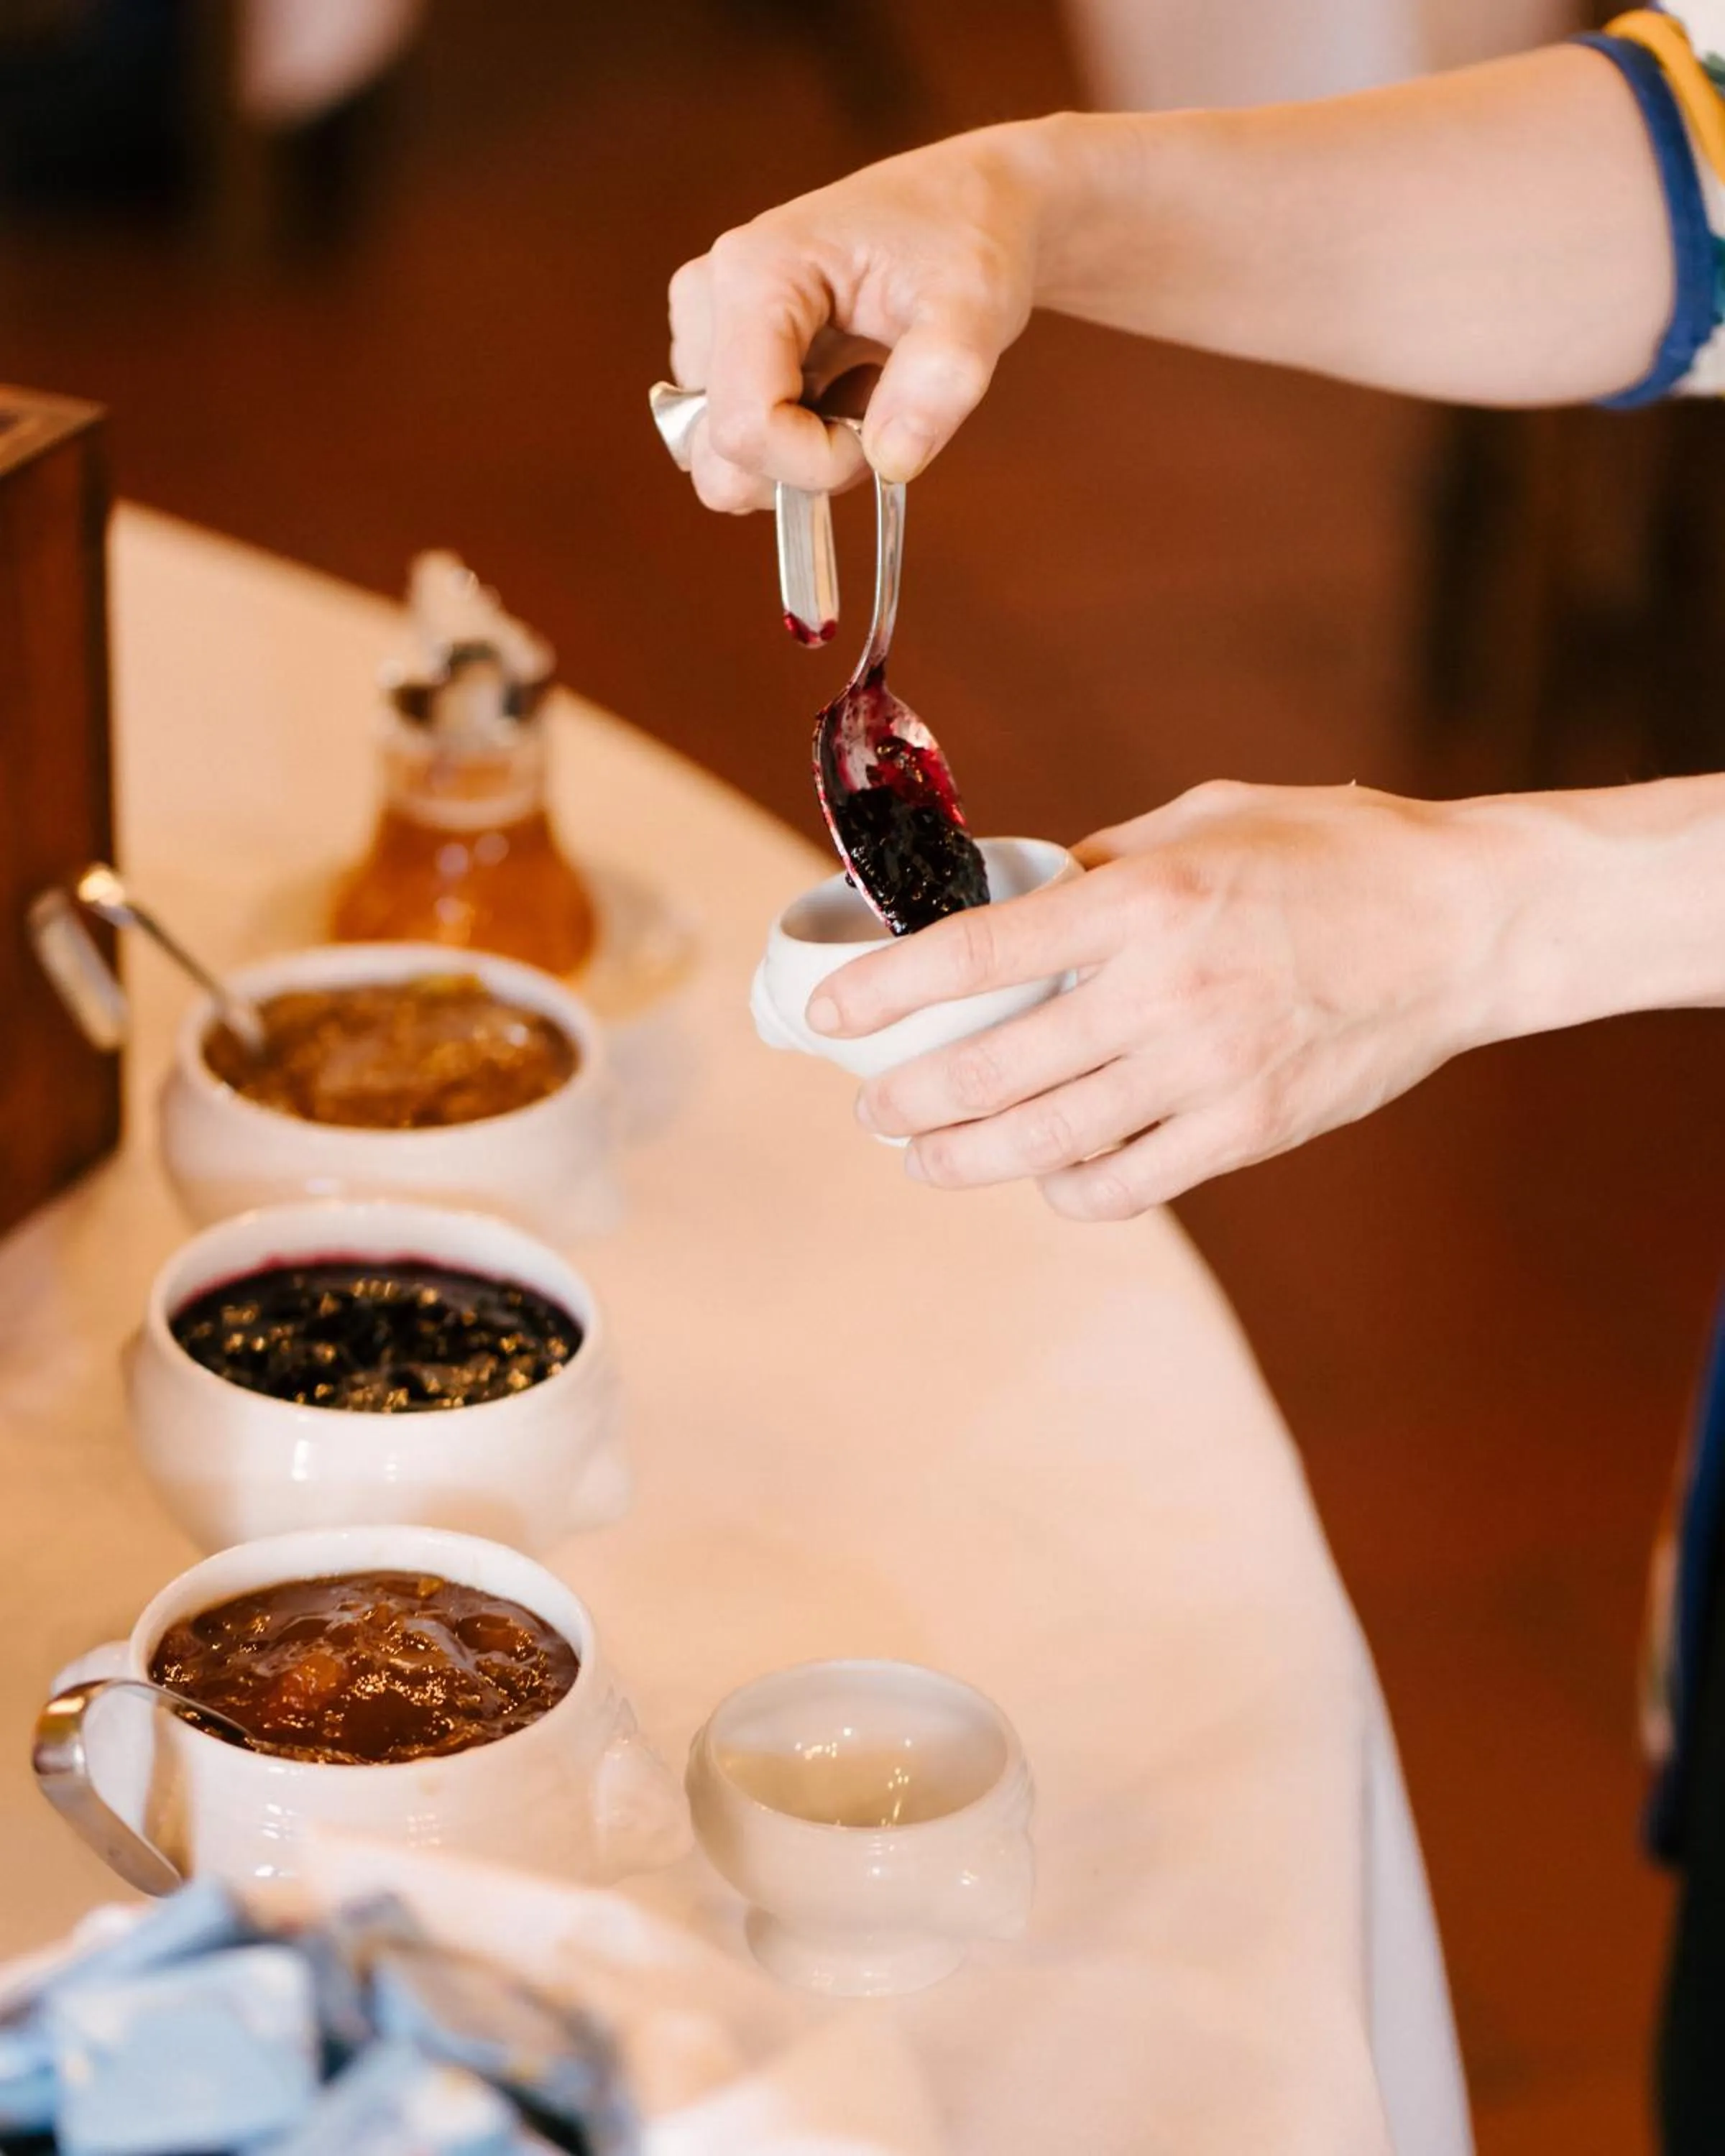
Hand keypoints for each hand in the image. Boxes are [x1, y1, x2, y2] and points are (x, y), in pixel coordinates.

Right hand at [667, 123, 1054, 510]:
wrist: (962, 205)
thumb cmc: (965, 236)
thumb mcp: (976, 302)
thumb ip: (942, 378)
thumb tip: (891, 460)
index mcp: (755, 270)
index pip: (748, 426)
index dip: (821, 461)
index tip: (886, 429)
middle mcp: (709, 296)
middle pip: (722, 457)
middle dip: (805, 468)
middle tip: (875, 414)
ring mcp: (706, 329)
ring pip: (722, 465)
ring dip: (799, 461)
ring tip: (860, 394)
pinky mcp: (719, 355)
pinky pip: (738, 450)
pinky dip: (793, 449)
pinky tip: (840, 392)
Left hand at [812, 781, 1507, 1217]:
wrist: (1465, 923)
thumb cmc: (1332, 855)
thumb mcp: (1205, 820)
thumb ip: (1103, 867)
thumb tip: (1015, 899)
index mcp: (1144, 901)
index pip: (976, 954)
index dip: (884, 989)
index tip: (828, 1012)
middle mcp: (1166, 991)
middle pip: (992, 1068)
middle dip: (908, 1099)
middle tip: (872, 1106)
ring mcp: (1211, 1071)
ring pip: (1047, 1143)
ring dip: (965, 1159)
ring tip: (925, 1156)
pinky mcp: (1252, 1129)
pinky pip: (1130, 1185)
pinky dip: (1070, 1190)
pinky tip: (1044, 1176)